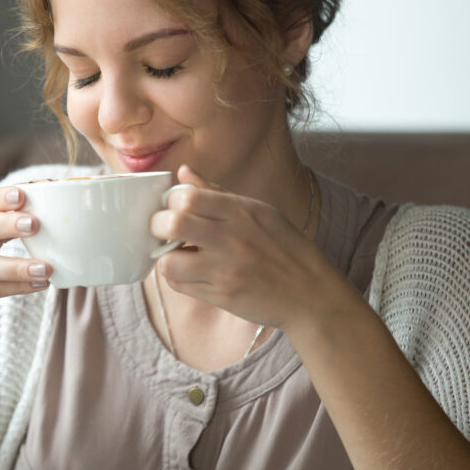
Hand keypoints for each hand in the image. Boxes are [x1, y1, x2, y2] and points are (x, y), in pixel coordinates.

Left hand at [150, 165, 347, 330]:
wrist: (311, 294)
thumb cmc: (284, 248)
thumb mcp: (258, 211)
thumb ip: (215, 192)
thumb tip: (182, 173)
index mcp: (242, 211)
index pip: (187, 197)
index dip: (170, 201)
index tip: (172, 207)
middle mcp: (233, 238)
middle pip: (173, 224)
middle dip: (157, 226)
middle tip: (162, 231)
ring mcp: (226, 270)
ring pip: (169, 262)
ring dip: (166, 259)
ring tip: (177, 256)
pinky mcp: (222, 296)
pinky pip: (180, 287)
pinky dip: (177, 279)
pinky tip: (189, 273)